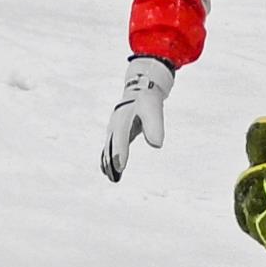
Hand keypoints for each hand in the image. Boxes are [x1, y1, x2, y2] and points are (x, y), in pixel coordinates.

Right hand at [99, 56, 173, 182]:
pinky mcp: (116, 132)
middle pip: (111, 146)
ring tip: (112, 178)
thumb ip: (154, 127)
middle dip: (112, 161)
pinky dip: (108, 158)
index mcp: (123, 118)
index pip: (120, 139)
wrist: (140, 88)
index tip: (120, 167)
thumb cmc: (148, 100)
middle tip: (115, 177)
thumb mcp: (153, 111)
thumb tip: (157, 144)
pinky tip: (108, 171)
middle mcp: (115, 124)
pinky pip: (110, 147)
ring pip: (109, 148)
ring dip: (109, 162)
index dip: (120, 153)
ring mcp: (113, 128)